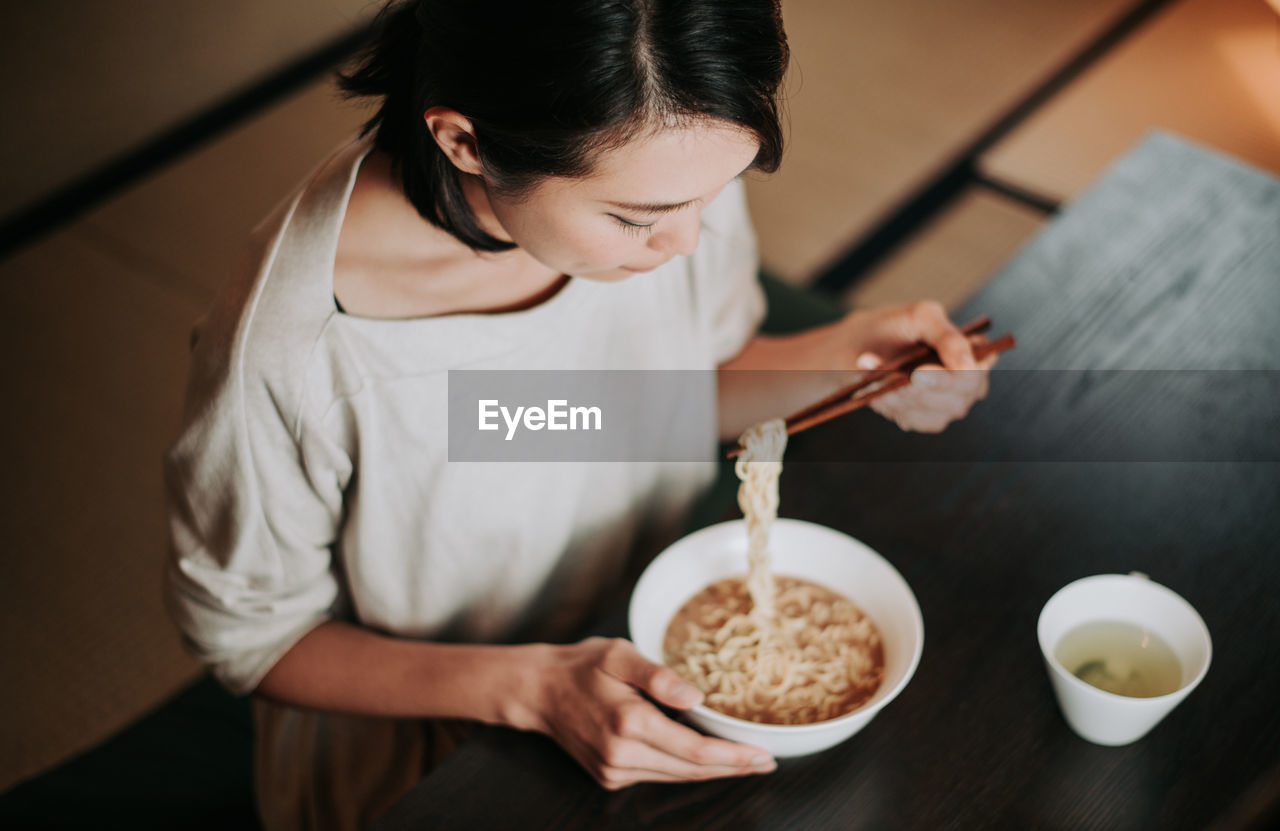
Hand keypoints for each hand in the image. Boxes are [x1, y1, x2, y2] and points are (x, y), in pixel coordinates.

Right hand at [524, 637, 775, 788]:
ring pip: (675, 776)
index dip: (733, 757)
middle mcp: (621, 755)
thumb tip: (696, 698)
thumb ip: (659, 676)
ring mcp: (614, 771)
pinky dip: (682, 765)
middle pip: (691, 770)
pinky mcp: (610, 777)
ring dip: (709, 769)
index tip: (763, 756)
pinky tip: (699, 754)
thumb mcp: (620, 655)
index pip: (695, 751)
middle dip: (731, 767)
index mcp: (629, 723)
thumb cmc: (582, 666)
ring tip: (741, 758)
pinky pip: (657, 774)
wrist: (539, 691)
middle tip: (765, 762)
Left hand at [841, 300, 996, 432]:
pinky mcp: (922, 419)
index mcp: (976, 355)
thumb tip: (966, 364)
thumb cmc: (897, 327)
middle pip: (956, 399)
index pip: (976, 372)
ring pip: (931, 412)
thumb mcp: (921, 317)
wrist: (861, 344)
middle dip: (921, 389)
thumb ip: (946, 336)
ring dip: (899, 395)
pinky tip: (874, 389)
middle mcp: (967, 386)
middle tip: (895, 377)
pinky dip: (889, 404)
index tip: (920, 373)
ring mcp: (946, 406)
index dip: (955, 376)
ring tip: (877, 375)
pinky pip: (910, 418)